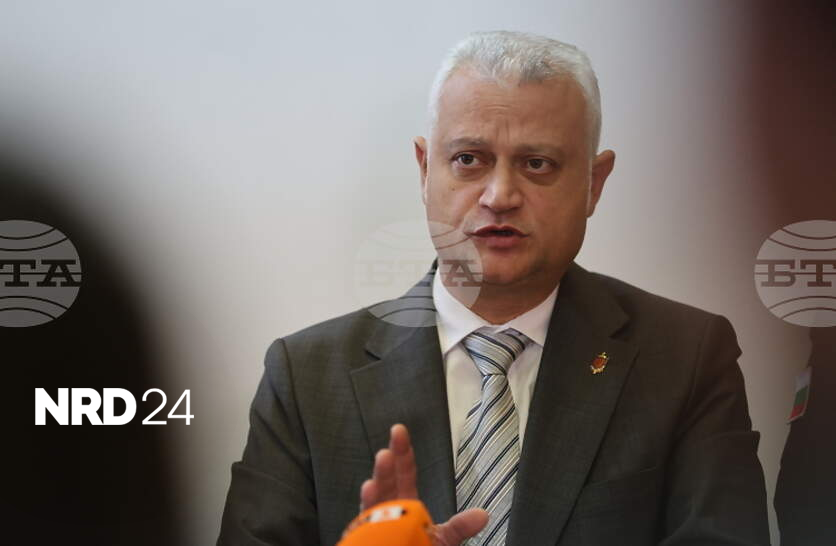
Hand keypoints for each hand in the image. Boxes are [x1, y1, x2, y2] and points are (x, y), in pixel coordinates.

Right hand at [359, 424, 487, 545]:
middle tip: (385, 453)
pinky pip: (367, 526)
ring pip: (373, 505)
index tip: (399, 431)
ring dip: (372, 495)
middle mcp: (389, 509)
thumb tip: (482, 515)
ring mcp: (377, 523)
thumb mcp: (444, 539)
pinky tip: (366, 510)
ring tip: (371, 484)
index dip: (402, 452)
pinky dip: (367, 519)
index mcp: (406, 502)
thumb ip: (459, 527)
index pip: (404, 472)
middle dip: (385, 468)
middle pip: (386, 483)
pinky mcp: (369, 534)